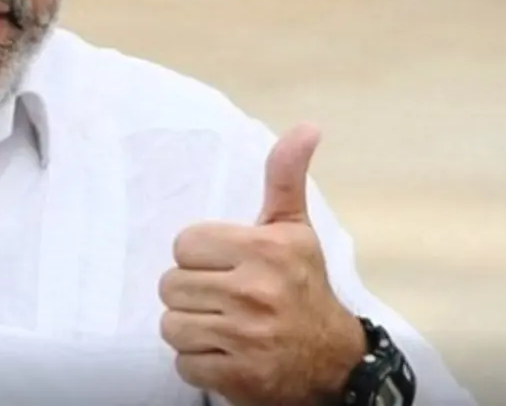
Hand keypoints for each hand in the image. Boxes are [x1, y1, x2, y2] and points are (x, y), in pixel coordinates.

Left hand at [158, 123, 365, 405]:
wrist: (334, 361)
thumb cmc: (303, 287)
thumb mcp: (294, 230)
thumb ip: (285, 177)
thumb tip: (306, 127)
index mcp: (264, 250)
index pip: (184, 245)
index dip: (200, 257)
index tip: (226, 266)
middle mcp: (255, 293)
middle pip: (171, 286)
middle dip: (192, 294)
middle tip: (224, 299)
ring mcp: (246, 338)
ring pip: (171, 325)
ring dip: (192, 329)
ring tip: (223, 326)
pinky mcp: (238, 378)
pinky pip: (183, 364)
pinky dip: (199, 363)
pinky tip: (226, 354)